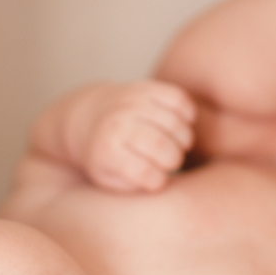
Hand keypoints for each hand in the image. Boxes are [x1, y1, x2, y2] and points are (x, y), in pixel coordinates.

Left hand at [81, 81, 195, 191]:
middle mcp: (117, 123)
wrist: (88, 116)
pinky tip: (179, 124)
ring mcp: (132, 102)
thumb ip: (133, 187)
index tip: (155, 180)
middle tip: (170, 162)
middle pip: (162, 147)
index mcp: (106, 151)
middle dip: (174, 160)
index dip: (158, 181)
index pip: (146, 173)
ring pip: (175, 124)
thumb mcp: (108, 180)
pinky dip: (187, 115)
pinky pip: (179, 99)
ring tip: (175, 145)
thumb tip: (162, 185)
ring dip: (184, 140)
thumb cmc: (104, 157)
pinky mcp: (146, 87)